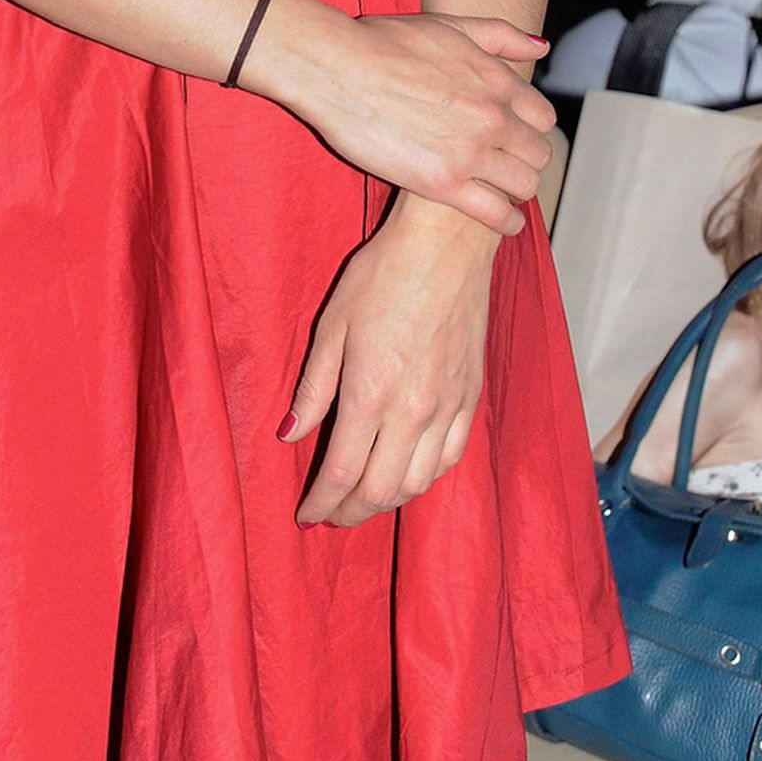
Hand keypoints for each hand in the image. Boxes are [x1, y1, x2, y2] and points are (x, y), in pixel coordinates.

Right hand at [266, 3, 553, 234]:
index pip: (542, 117)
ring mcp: (471, 152)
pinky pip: (497, 213)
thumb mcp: (449, 26)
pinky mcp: (443, 184)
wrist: (339, 68)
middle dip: (526, 160)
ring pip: (524, 185)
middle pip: (538, 153)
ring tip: (502, 192)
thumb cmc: (385, 43)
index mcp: (496, 80)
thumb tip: (541, 48)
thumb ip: (500, 35)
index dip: (530, 128)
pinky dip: (507, 221)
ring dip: (517, 190)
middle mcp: (493, 116)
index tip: (516, 136)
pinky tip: (502, 220)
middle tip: (508, 166)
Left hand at [283, 195, 495, 526]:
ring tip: (364, 496)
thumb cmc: (382, 275)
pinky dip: (426, 478)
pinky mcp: (472, 397)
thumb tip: (289, 435)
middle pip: (381, 490)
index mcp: (371, 393)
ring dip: (388, 500)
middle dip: (351, 512)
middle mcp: (413, 411)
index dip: (321, 504)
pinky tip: (408, 473)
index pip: (342, 473)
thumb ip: (314, 389)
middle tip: (331, 513)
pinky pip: (451, 458)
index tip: (305, 516)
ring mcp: (448, 407)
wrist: (447, 244)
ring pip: (419, 484)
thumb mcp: (332, 326)